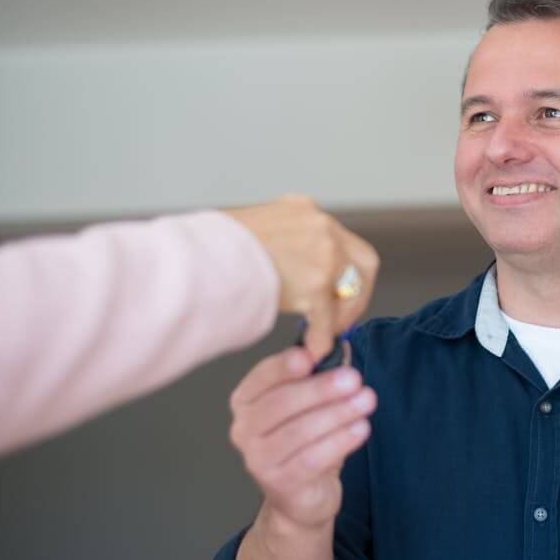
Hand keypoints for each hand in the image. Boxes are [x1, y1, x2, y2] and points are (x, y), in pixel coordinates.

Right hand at [225, 195, 378, 359]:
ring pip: (349, 291)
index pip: (341, 239)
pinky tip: (314, 350)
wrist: (195, 257)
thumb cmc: (213, 248)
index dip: (346, 268)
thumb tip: (287, 264)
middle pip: (363, 262)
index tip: (337, 289)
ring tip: (326, 333)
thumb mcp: (255, 228)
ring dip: (340, 317)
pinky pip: (327, 319)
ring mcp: (322, 254)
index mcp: (303, 210)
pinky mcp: (315, 284)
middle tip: (343, 315)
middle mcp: (319, 226)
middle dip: (357, 292)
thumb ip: (280, 241)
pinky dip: (322, 338)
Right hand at [229, 347, 375, 531]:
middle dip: (321, 389)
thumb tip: (343, 345)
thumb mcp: (313, 403)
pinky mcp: (279, 484)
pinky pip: (311, 459)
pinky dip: (339, 441)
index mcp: (246, 401)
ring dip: (337, 413)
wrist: (303, 494)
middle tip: (354, 379)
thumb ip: (323, 373)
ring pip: (299, 431)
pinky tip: (361, 428)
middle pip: (281, 403)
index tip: (311, 356)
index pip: (262, 377)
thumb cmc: (306, 441)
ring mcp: (258, 460)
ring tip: (366, 401)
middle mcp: (243, 429)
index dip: (284, 366)